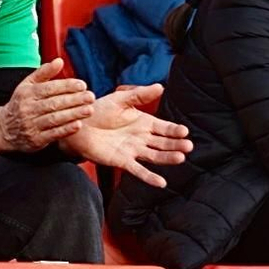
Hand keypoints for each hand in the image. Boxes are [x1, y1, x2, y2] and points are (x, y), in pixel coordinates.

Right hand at [0, 59, 93, 151]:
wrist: (4, 129)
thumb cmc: (21, 103)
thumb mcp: (27, 85)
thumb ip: (44, 72)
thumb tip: (59, 60)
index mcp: (27, 93)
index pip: (49, 88)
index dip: (67, 86)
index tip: (82, 85)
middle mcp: (28, 108)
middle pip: (54, 103)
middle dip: (74, 100)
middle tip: (90, 97)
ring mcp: (31, 125)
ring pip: (55, 118)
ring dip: (74, 114)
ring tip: (89, 110)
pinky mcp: (35, 140)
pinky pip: (53, 134)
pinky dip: (66, 129)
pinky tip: (78, 124)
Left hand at [58, 83, 192, 187]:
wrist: (80, 125)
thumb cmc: (100, 110)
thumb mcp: (121, 99)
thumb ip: (140, 95)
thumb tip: (160, 86)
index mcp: (144, 122)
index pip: (164, 127)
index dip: (174, 130)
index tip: (185, 131)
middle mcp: (142, 138)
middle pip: (163, 143)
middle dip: (176, 145)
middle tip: (189, 146)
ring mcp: (133, 151)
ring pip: (154, 156)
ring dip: (167, 158)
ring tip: (180, 158)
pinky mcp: (122, 161)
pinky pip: (138, 170)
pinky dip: (149, 177)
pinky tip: (161, 183)